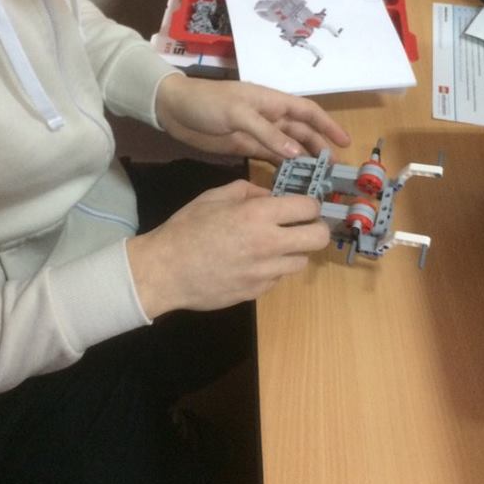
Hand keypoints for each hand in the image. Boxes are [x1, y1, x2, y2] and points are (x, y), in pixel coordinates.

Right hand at [126, 179, 329, 317]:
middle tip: (302, 226)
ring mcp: (265, 272)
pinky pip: (278, 277)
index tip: (303, 205)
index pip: (308, 207)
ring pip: (301, 260)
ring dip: (293, 251)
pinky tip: (252, 263)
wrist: (165, 270)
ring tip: (273, 245)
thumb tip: (271, 195)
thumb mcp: (214, 197)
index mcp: (258, 215)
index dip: (310, 204)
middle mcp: (269, 244)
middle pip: (318, 238)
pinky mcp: (258, 292)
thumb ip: (248, 191)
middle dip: (315, 229)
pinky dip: (273, 268)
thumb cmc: (187, 228)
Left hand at [155, 75, 349, 162]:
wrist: (174, 109)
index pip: (307, 112)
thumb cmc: (207, 102)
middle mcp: (270, 116)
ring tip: (317, 178)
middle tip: (332, 169)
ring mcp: (258, 132)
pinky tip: (291, 181)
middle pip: (302, 132)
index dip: (327, 125)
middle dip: (319, 147)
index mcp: (272, 101)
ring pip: (289, 146)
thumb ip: (266, 133)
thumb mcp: (237, 113)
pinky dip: (283, 167)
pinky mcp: (245, 146)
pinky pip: (271, 157)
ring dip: (303, 159)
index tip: (344, 143)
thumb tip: (297, 152)